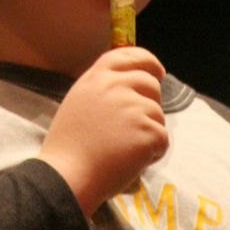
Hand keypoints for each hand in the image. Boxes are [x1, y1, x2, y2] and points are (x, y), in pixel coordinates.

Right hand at [37, 47, 167, 215]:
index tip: (158, 71)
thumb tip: (129, 84)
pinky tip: (129, 160)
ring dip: (148, 131)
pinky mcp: (147, 131)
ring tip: (122, 148)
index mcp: (98, 76)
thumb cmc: (69, 144)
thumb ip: (103, 87)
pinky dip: (152, 153)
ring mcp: (134, 107)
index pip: (129, 55)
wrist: (67, 174)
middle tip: (134, 126)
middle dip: (149, 103)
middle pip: (151, 84)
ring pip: (158, 114)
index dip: (147, 61)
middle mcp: (117, 85)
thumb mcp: (79, 100)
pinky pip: (162, 139)